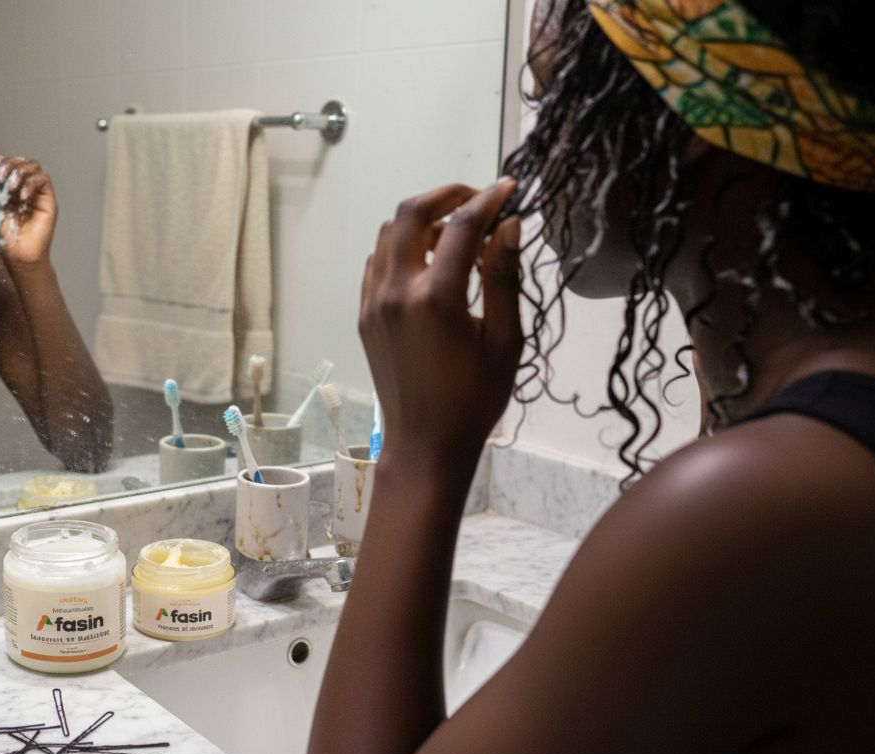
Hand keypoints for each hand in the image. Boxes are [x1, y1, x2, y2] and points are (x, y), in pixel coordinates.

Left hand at [0, 154, 56, 264]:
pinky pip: (44, 180)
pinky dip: (32, 183)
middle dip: (10, 164)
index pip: (12, 165)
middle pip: (23, 162)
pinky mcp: (49, 200)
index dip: (3, 161)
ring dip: (20, 173)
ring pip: (35, 167)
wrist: (19, 254)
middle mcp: (26, 188)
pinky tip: (23, 197)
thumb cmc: (7, 236)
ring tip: (11, 188)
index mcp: (12, 189)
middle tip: (0, 177)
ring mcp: (38, 194)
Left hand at [359, 179, 521, 459]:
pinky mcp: (364, 315)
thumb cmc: (474, 400)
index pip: (462, 225)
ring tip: (458, 235)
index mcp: (436, 298)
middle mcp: (396, 292)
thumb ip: (505, 277)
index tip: (510, 188)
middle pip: (410, 213)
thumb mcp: (504, 341)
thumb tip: (510, 225)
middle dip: (446, 195)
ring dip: (422, 221)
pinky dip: (401, 247)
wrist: (424, 444)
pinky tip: (430, 263)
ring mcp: (373, 302)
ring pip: (388, 234)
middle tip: (479, 200)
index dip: (489, 199)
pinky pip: (377, 262)